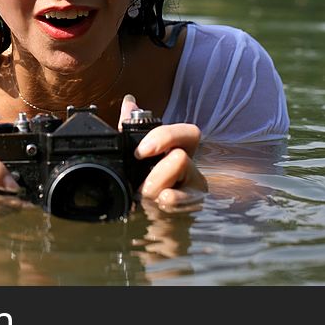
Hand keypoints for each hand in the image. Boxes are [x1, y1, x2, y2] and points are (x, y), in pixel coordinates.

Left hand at [119, 94, 206, 208]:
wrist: (141, 223)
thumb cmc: (140, 187)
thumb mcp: (132, 157)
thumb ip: (131, 130)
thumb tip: (130, 102)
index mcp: (179, 153)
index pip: (189, 133)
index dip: (166, 137)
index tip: (141, 151)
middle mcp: (192, 172)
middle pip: (181, 159)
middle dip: (155, 175)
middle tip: (141, 186)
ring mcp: (195, 194)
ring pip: (180, 185)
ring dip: (155, 194)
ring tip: (146, 201)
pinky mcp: (192, 214)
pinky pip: (184, 207)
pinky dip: (168, 208)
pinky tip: (159, 208)